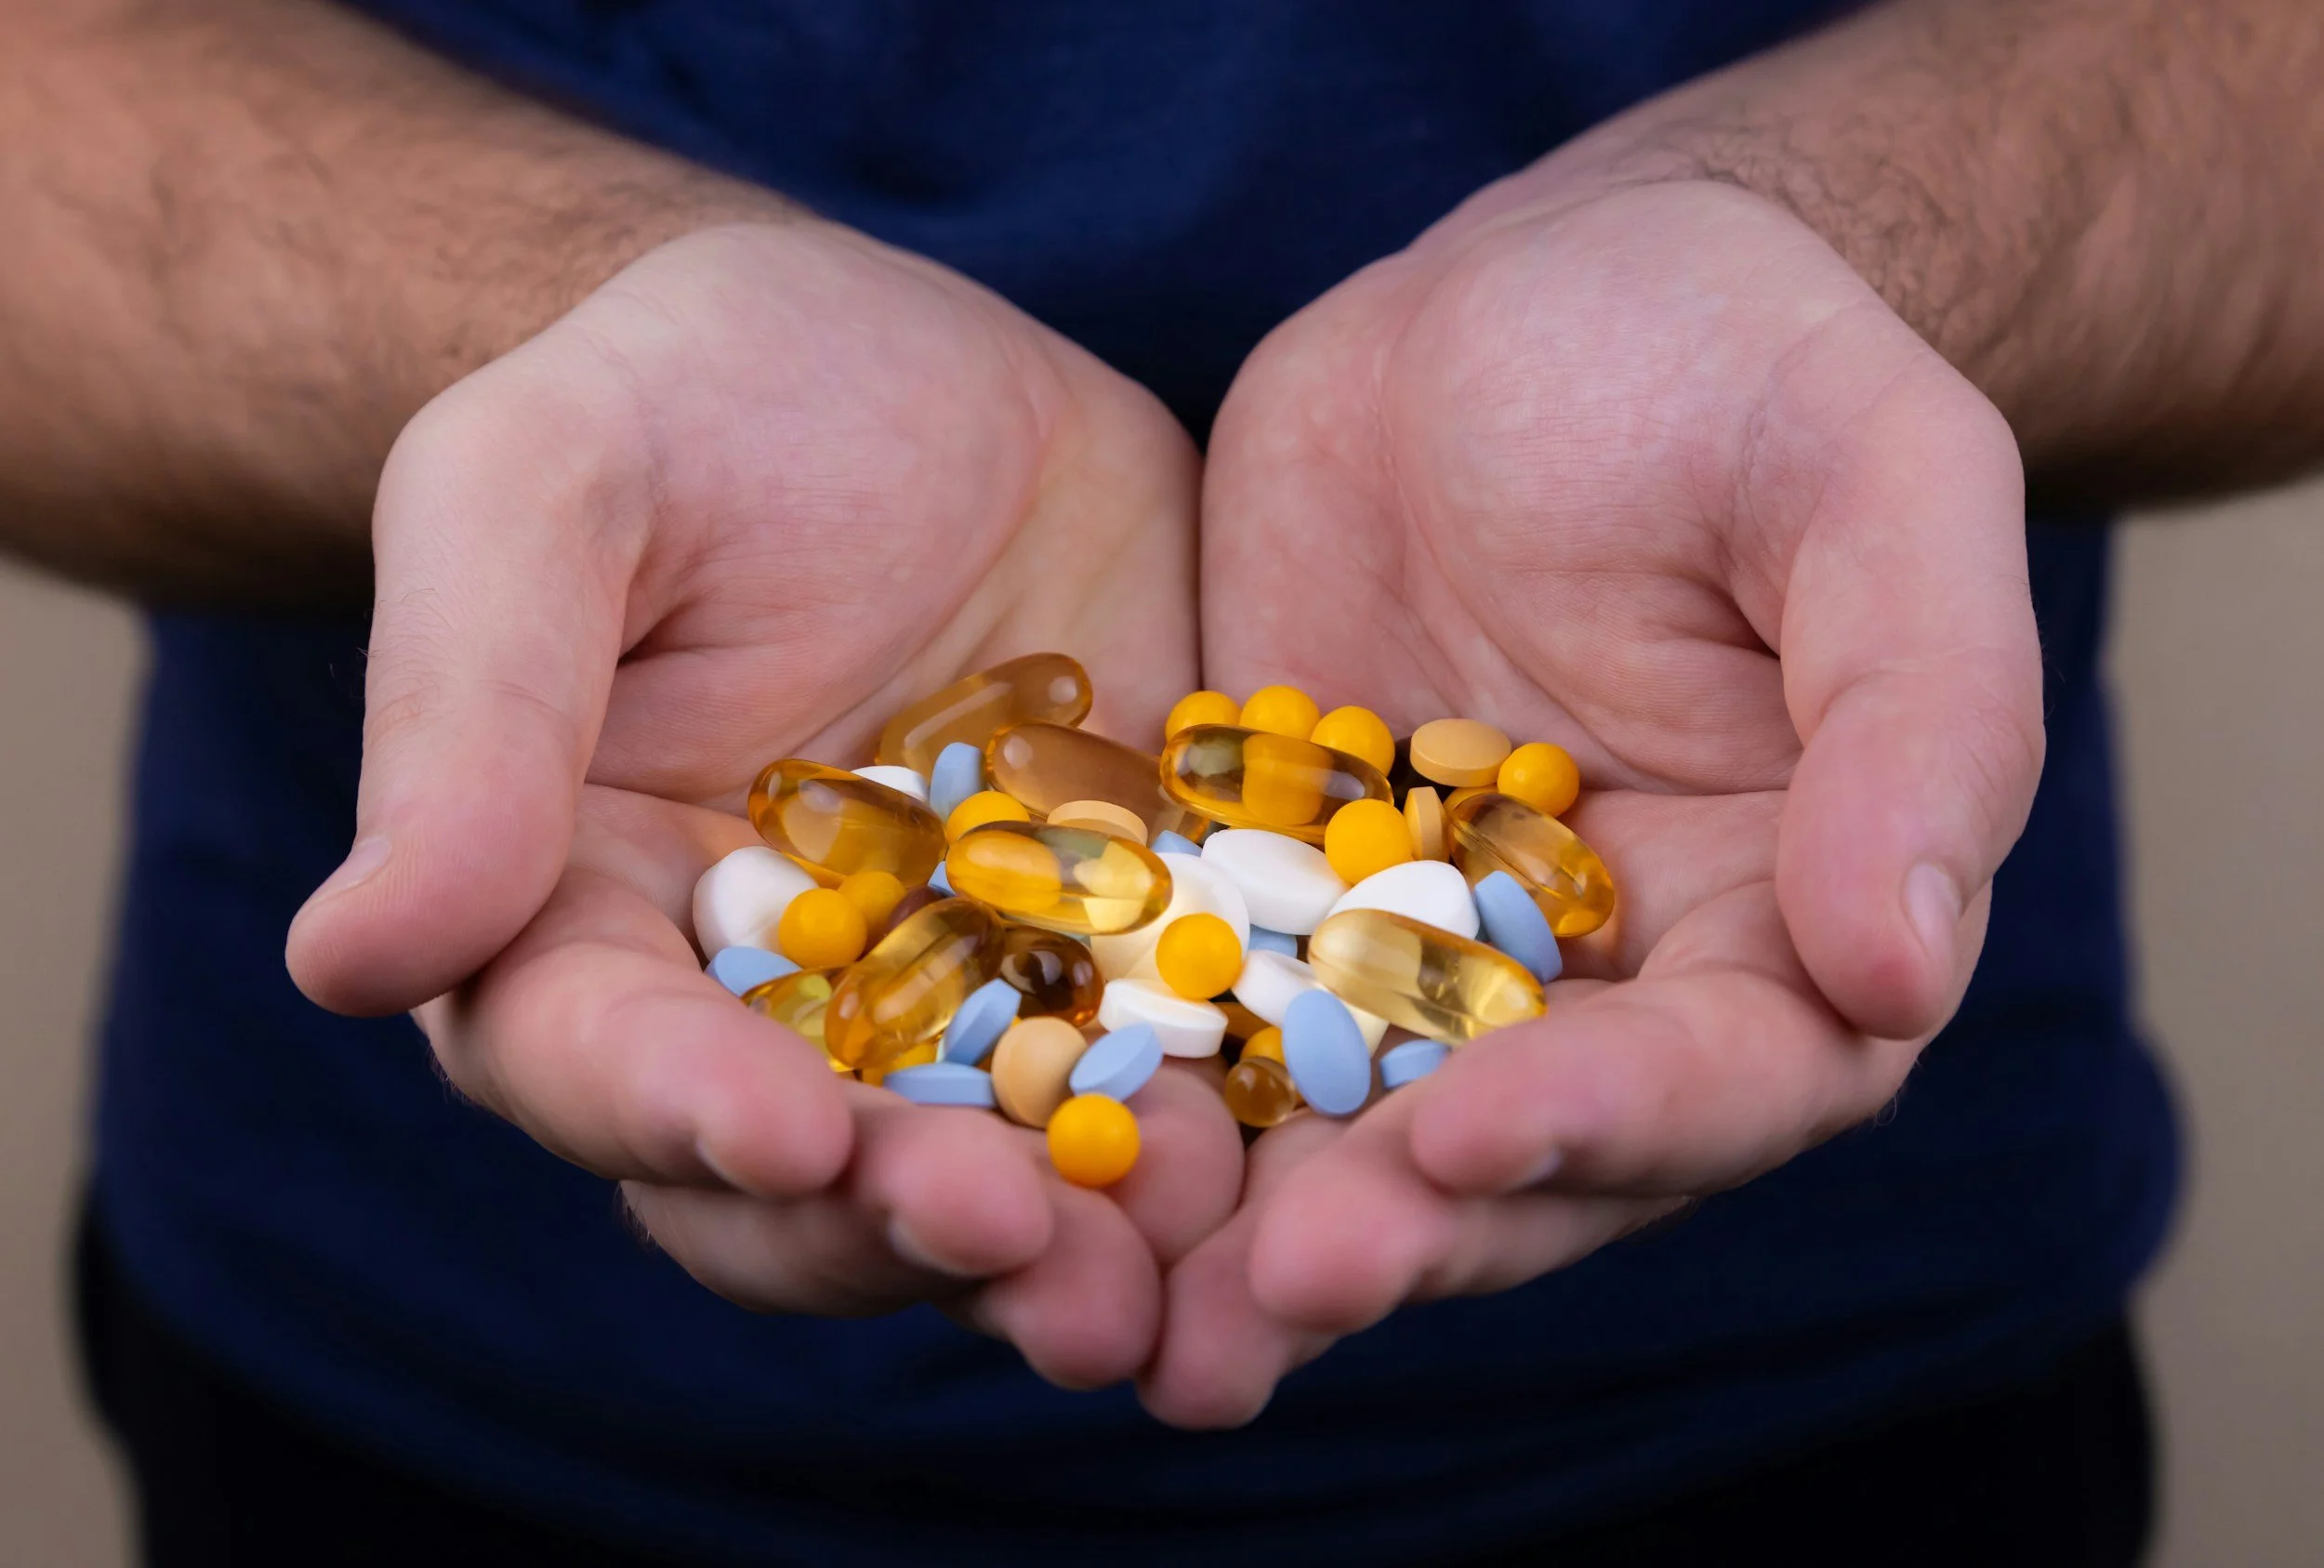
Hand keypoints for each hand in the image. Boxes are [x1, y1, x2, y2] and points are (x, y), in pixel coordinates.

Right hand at [284, 221, 1240, 1386]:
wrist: (891, 360)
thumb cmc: (675, 399)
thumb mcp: (540, 490)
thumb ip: (463, 717)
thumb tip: (348, 961)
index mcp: (592, 928)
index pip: (607, 1063)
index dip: (685, 1119)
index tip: (781, 1137)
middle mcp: (776, 1007)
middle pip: (818, 1175)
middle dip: (915, 1227)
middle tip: (1029, 1253)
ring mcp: (966, 991)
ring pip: (1007, 1158)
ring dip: (1091, 1238)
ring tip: (1183, 1261)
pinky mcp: (1124, 941)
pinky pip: (1178, 1052)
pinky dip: (1237, 1114)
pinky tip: (1309, 1140)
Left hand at [1145, 179, 2042, 1423]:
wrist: (1528, 301)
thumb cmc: (1740, 364)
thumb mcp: (1874, 486)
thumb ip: (1923, 714)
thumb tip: (1905, 969)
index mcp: (1772, 918)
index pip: (1724, 1077)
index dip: (1613, 1123)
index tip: (1478, 1136)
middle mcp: (1595, 977)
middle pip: (1519, 1155)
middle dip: (1408, 1225)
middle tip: (1283, 1284)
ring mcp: (1412, 944)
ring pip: (1344, 1123)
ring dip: (1253, 1227)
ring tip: (1151, 1316)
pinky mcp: (1264, 891)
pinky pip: (1199, 1004)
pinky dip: (1135, 1083)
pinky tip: (1033, 1147)